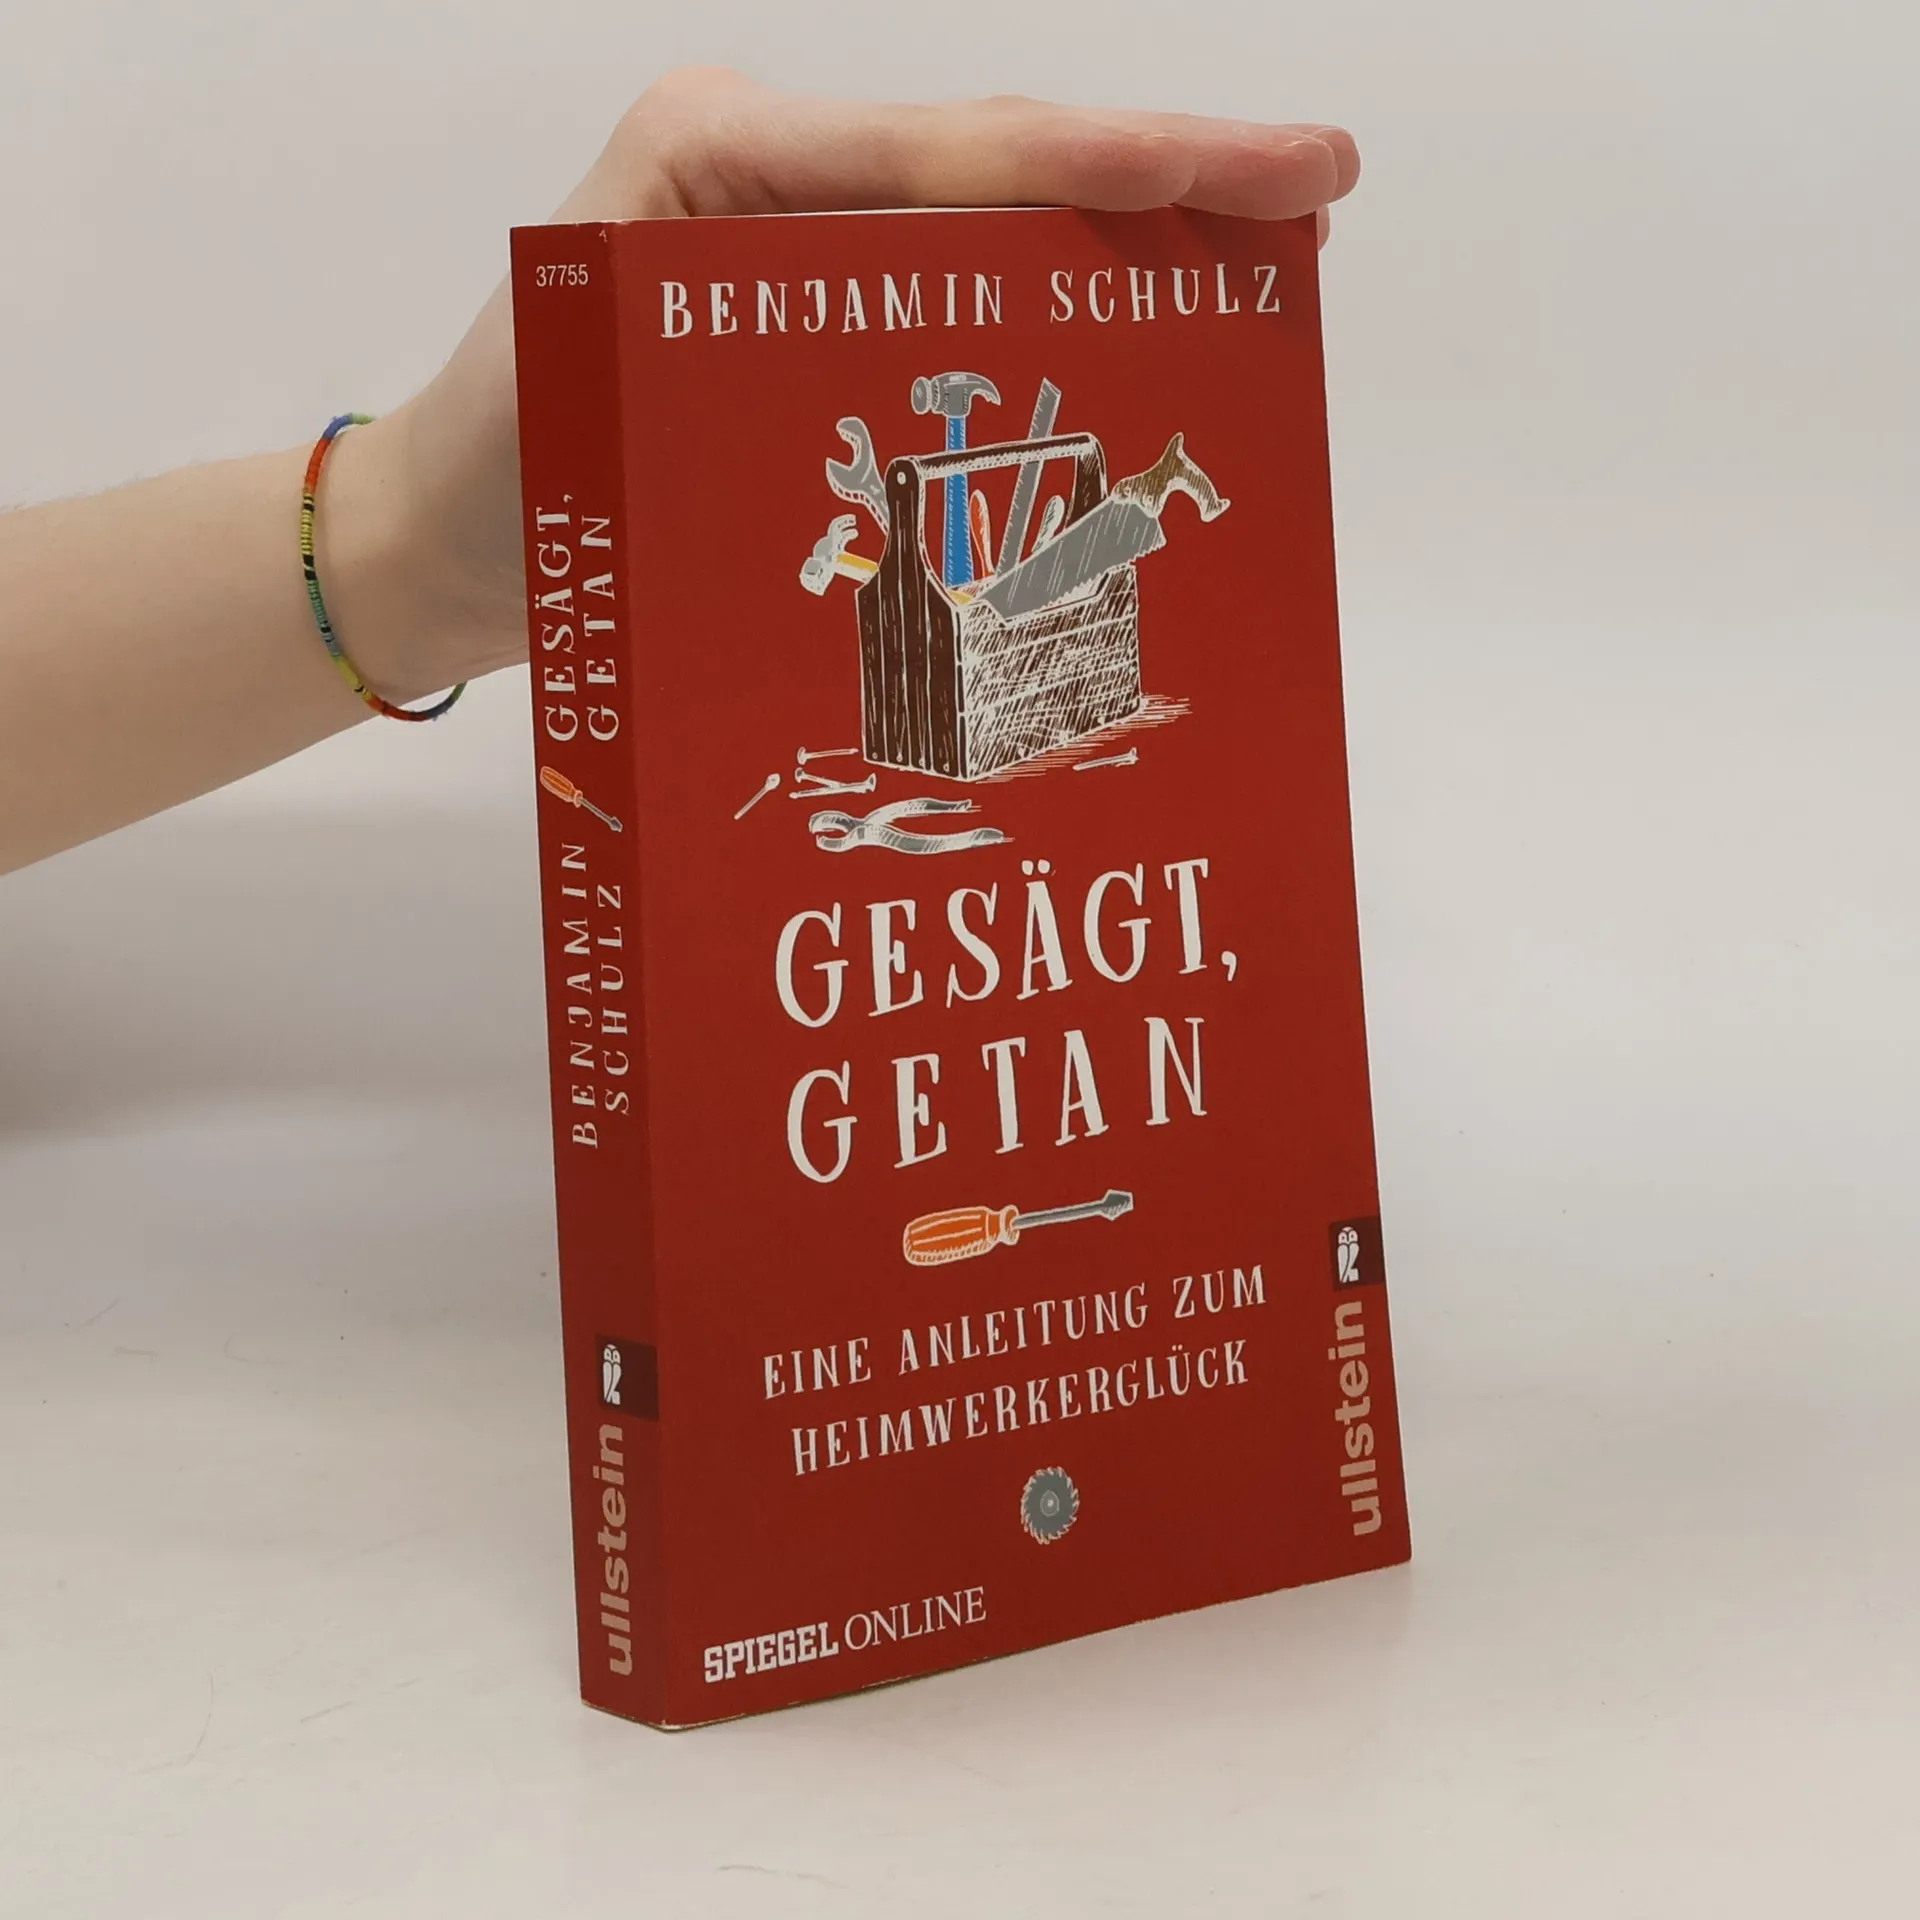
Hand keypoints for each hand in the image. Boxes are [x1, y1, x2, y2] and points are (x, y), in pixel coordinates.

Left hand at [371, 69, 1361, 692]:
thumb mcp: (617, 399)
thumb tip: (963, 400)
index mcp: (725, 160)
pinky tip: (1135, 343)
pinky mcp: (805, 322)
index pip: (963, 153)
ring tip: (1262, 265)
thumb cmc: (505, 477)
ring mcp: (795, 250)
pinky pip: (954, 304)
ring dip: (1127, 242)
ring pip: (994, 229)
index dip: (1137, 158)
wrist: (445, 546)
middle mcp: (772, 183)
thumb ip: (772, 364)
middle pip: (1002, 164)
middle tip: (1314, 196)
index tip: (1286, 168)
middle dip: (1164, 176)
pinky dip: (1053, 323)